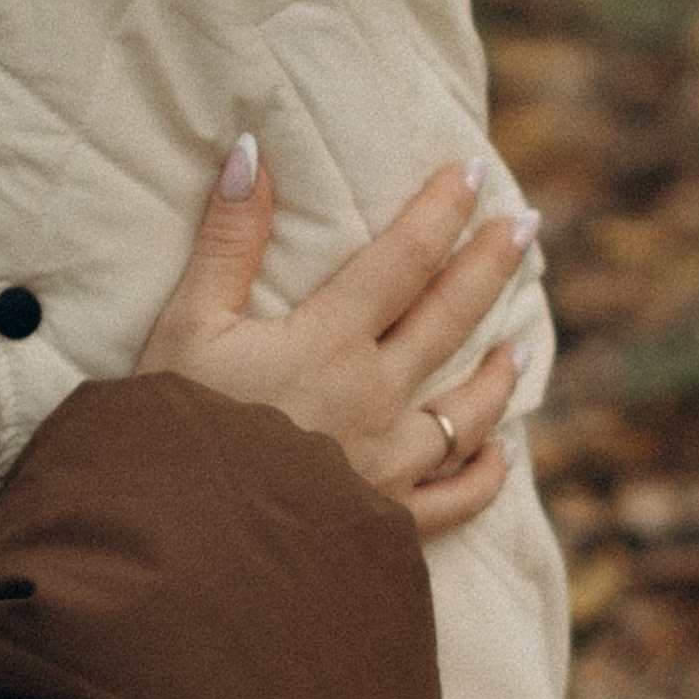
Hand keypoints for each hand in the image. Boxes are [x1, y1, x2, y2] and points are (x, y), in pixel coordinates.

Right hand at [138, 141, 533, 543]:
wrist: (179, 546)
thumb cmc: (171, 430)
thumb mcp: (186, 325)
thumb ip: (227, 241)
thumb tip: (251, 151)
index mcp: (328, 342)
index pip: (404, 259)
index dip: (442, 211)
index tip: (475, 173)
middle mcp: (374, 398)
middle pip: (450, 319)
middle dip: (491, 267)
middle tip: (527, 229)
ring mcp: (388, 466)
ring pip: (465, 411)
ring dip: (497, 375)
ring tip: (519, 346)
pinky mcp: (384, 524)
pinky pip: (456, 500)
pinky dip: (485, 477)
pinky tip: (501, 456)